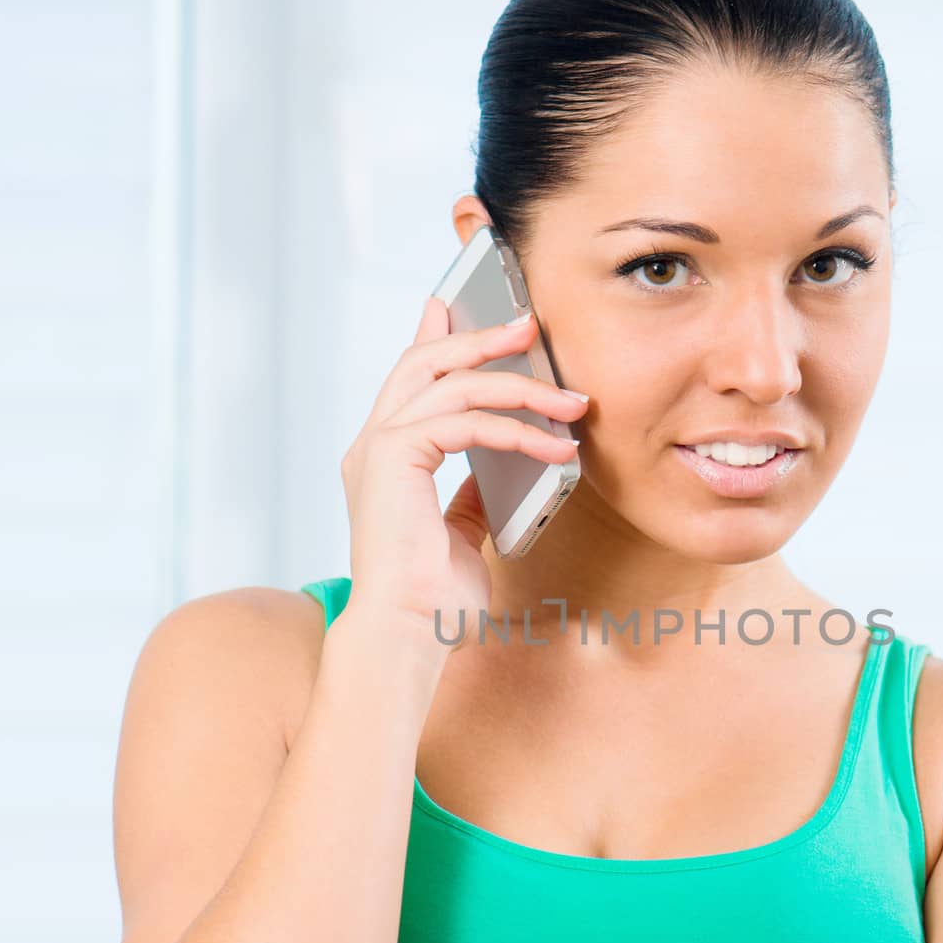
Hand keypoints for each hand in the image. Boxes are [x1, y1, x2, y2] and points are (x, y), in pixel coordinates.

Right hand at [339, 297, 587, 646]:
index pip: (411, 380)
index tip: (460, 306)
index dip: (436, 337)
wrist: (408, 636)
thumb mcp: (460, 535)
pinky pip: (463, 422)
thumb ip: (470, 496)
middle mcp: (372, 446)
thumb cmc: (431, 600)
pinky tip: (556, 450)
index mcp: (383, 460)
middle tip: (526, 323)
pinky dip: (517, 431)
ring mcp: (377, 449)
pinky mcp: (392, 459)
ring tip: (570, 400)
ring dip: (519, 386)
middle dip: (478, 336)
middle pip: (424, 362)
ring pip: (450, 383)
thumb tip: (496, 473)